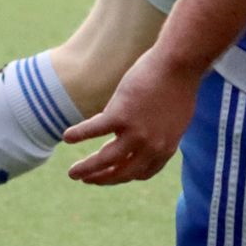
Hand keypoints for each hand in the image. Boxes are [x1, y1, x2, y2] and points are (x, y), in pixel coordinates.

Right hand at [63, 47, 203, 184]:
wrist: (179, 65)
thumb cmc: (179, 85)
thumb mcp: (176, 118)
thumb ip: (161, 132)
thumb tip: (149, 133)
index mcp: (165, 148)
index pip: (142, 173)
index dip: (125, 176)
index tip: (112, 173)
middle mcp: (151, 146)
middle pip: (122, 173)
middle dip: (102, 179)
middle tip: (87, 180)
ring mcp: (135, 133)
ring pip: (106, 160)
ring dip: (87, 169)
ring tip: (72, 173)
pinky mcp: (120, 115)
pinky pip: (94, 130)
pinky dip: (79, 134)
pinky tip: (66, 137)